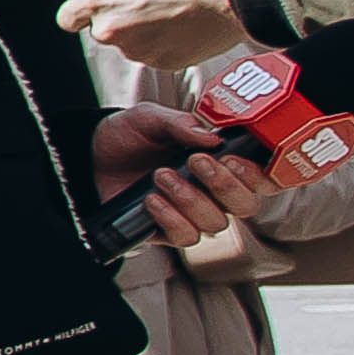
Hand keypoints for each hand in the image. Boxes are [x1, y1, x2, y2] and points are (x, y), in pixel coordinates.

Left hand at [56, 0, 242, 70]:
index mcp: (101, 1)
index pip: (68, 17)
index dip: (78, 14)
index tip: (84, 13)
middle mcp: (112, 30)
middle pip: (103, 31)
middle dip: (120, 20)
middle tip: (147, 4)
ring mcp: (137, 50)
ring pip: (132, 43)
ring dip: (144, 33)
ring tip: (171, 12)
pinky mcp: (161, 64)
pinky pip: (155, 54)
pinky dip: (165, 44)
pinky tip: (182, 26)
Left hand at [91, 106, 264, 246]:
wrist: (91, 156)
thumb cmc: (130, 135)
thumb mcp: (152, 118)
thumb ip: (181, 123)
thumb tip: (212, 137)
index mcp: (222, 162)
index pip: (262, 178)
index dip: (261, 175)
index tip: (235, 159)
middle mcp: (214, 192)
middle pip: (246, 205)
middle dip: (225, 185)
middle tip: (198, 163)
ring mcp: (192, 213)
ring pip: (215, 222)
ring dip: (190, 199)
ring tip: (160, 175)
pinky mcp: (167, 231)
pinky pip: (185, 236)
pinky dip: (171, 217)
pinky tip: (152, 199)